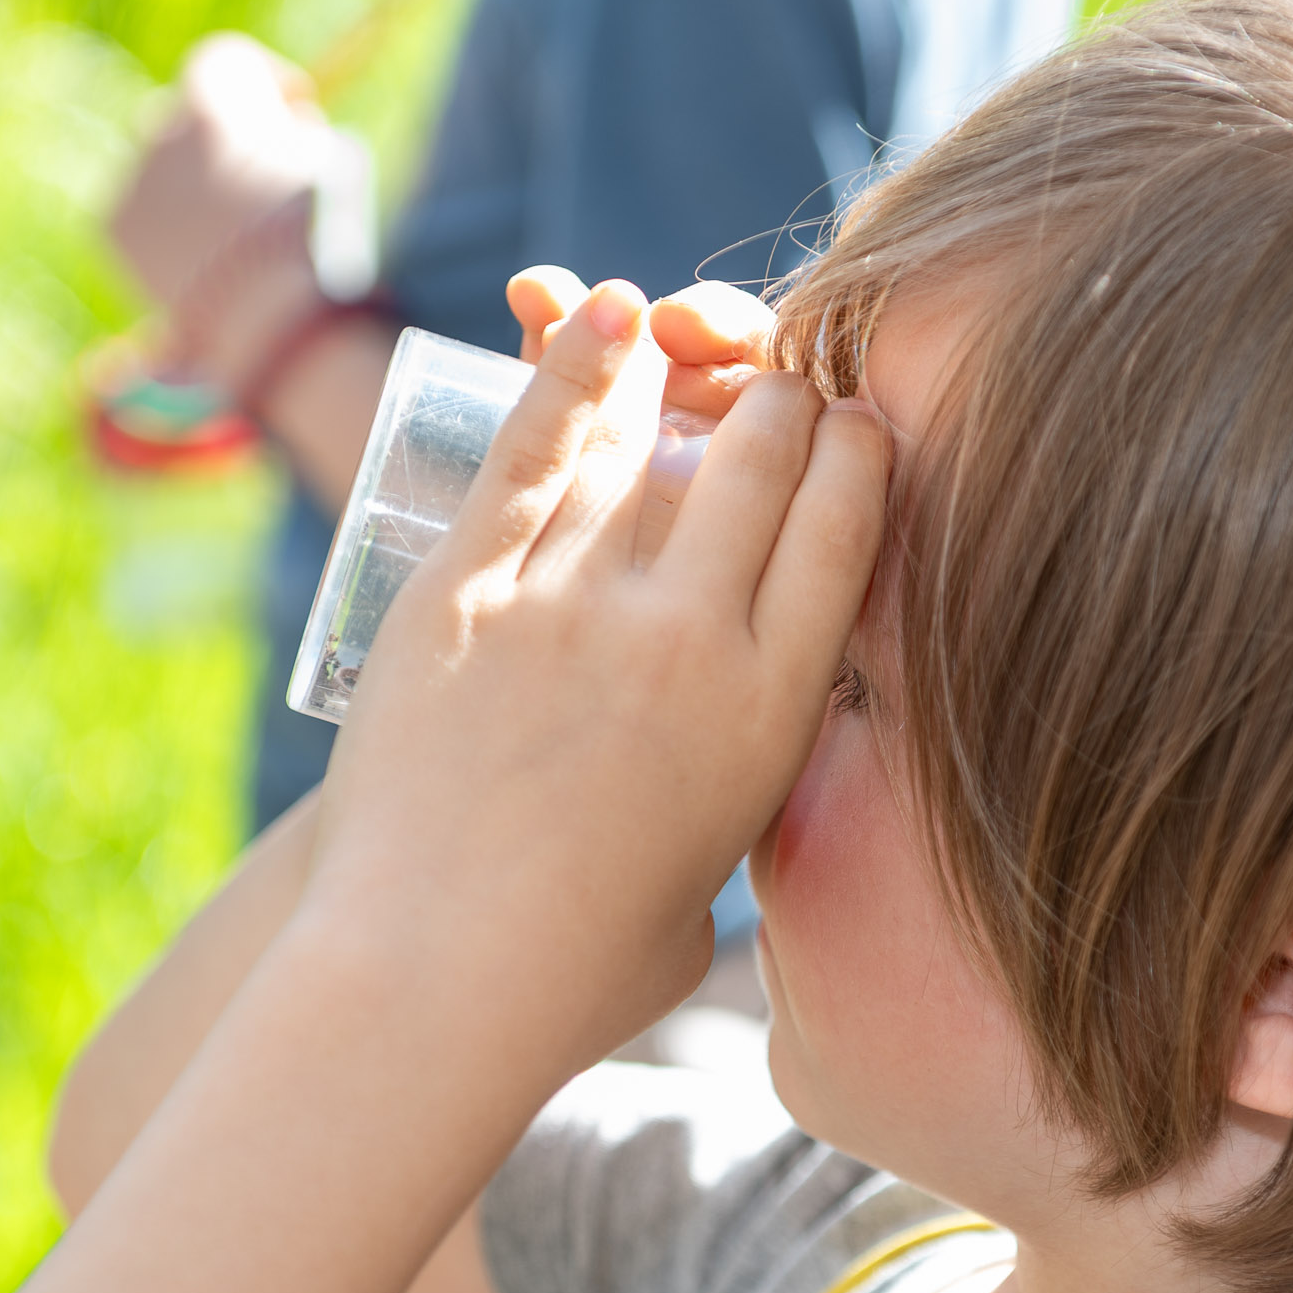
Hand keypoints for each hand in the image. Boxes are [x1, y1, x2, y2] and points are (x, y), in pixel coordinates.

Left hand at [104, 32, 332, 324]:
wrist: (266, 306)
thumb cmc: (316, 230)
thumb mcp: (333, 164)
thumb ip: (302, 137)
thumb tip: (290, 137)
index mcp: (216, 94)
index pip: (226, 60)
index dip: (265, 78)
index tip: (297, 104)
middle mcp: (164, 121)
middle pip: (187, 113)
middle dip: (222, 135)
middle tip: (262, 171)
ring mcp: (134, 173)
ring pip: (162, 167)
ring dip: (194, 184)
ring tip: (233, 232)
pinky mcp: (113, 225)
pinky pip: (141, 212)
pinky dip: (168, 228)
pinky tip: (203, 262)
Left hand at [302, 270, 888, 1074]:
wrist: (433, 981)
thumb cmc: (577, 972)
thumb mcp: (707, 886)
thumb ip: (729, 807)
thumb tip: (728, 770)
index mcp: (770, 712)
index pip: (847, 529)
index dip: (858, 456)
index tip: (855, 429)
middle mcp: (688, 638)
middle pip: (762, 460)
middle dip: (781, 401)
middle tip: (774, 388)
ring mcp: (573, 604)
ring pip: (650, 443)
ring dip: (682, 375)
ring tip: (690, 340)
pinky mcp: (468, 592)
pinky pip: (535, 451)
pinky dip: (573, 368)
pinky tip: (599, 311)